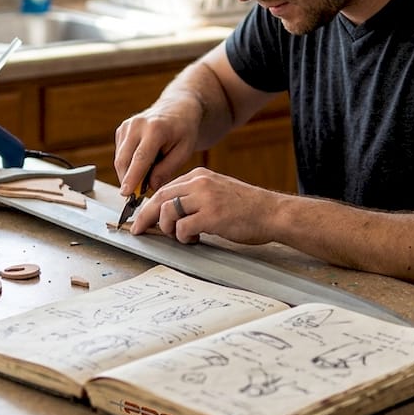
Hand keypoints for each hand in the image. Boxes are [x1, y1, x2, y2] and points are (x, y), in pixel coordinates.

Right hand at [114, 99, 201, 195]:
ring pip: (120, 159)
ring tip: (145, 178)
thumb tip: (151, 186)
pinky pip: (120, 154)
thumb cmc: (184, 130)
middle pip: (124, 160)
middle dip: (127, 181)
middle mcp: (137, 125)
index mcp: (156, 129)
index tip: (126, 194)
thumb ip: (167, 170)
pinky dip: (128, 164)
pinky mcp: (122, 129)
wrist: (177, 108)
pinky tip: (142, 165)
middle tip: (138, 195)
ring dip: (128, 173)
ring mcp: (127, 125)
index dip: (132, 178)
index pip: (140, 159)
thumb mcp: (184, 151)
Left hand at [129, 167, 278, 245]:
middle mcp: (200, 183)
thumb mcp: (217, 191)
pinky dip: (183, 237)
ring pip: (168, 212)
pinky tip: (195, 239)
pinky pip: (182, 228)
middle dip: (146, 217)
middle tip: (140, 231)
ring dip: (169, 229)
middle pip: (160, 198)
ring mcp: (205, 198)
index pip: (164, 188)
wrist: (272, 212)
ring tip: (183, 236)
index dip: (148, 206)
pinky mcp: (211, 216)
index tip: (141, 219)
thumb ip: (195, 195)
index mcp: (200, 175)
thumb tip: (169, 211)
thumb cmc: (247, 207)